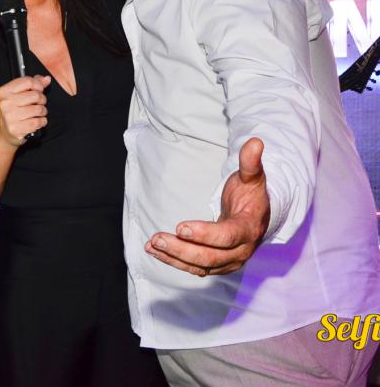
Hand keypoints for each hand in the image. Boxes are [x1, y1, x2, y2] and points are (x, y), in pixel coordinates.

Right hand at [0, 75, 49, 145]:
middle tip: (39, 103)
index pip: (28, 81)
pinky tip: (37, 121)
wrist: (4, 131)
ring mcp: (10, 116)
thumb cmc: (13, 110)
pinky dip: (42, 122)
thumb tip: (46, 79)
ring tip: (38, 113)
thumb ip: (32, 84)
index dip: (38, 85)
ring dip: (42, 112)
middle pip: (35, 95)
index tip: (40, 90)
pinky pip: (38, 122)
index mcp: (4, 91)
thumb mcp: (18, 94)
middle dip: (42, 99)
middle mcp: (5, 103)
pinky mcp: (16, 129)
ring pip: (39, 109)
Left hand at [145, 137, 269, 275]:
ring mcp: (229, 262)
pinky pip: (194, 268)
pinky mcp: (217, 266)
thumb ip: (250, 162)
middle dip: (181, 250)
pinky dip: (173, 261)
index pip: (227, 236)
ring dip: (173, 257)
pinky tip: (154, 250)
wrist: (257, 217)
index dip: (204, 233)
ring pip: (199, 266)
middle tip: (158, 238)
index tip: (180, 227)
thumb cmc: (251, 195)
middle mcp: (240, 251)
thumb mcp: (252, 177)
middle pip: (210, 257)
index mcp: (248, 229)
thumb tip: (255, 142)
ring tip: (151, 244)